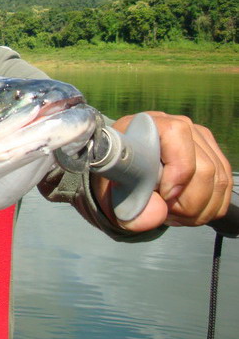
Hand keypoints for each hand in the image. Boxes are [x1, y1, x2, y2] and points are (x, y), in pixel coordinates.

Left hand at [93, 112, 232, 231]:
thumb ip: (130, 206)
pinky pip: (225, 186)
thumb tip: (157, 214)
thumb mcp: (113, 194)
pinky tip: (187, 212)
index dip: (177, 172)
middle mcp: (178, 125)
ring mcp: (200, 139)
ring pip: (219, 180)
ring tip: (174, 214)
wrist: (122, 174)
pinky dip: (210, 207)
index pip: (177, 135)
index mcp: (148, 124)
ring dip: (200, 209)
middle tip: (167, 213)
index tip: (164, 197)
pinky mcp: (213, 154)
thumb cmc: (115, 178)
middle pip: (205, 168)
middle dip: (189, 202)